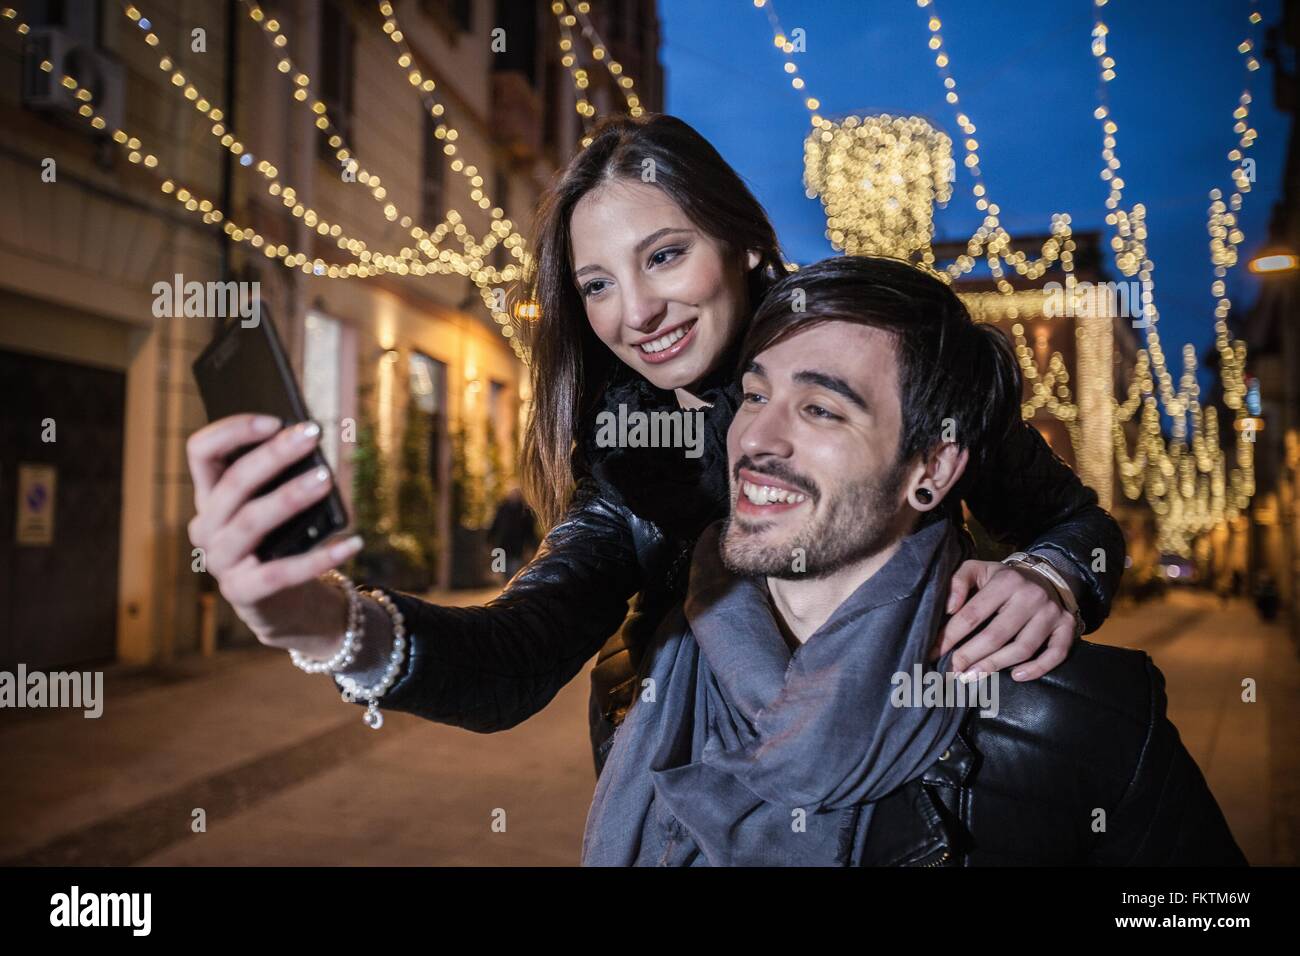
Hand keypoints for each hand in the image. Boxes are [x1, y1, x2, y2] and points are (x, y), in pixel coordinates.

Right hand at [185, 413, 362, 657]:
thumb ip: (282, 477)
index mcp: (209, 496)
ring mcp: (220, 562)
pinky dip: (321, 557)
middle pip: (232, 483)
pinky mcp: (243, 593)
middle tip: (312, 434)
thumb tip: (309, 440)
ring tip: (327, 478)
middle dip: (273, 454)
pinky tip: (353, 542)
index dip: (232, 430)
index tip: (275, 418)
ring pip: (251, 521)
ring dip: (290, 496)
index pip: (201, 452)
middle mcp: (206, 527)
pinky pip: (282, 573)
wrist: (284, 604)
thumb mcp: (278, 506)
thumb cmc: (284, 541)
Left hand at [930, 558, 1075, 681]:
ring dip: (995, 666)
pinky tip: (1016, 676)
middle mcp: (1031, 596)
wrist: (1042, 576)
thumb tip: (949, 608)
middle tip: (952, 671)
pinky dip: (1037, 669)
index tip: (933, 652)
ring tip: (972, 676)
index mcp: (1005, 581)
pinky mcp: (1067, 626)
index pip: (973, 614)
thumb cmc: (1001, 579)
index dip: (951, 636)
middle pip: (996, 635)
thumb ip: (958, 582)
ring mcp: (1051, 613)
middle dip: (969, 656)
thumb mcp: (977, 569)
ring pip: (1022, 648)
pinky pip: (1056, 654)